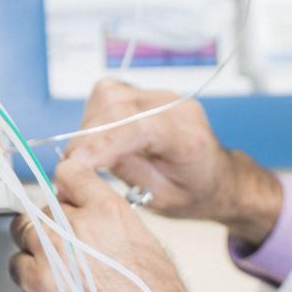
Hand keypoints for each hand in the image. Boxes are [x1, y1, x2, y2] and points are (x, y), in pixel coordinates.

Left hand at [8, 158, 226, 291]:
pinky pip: (18, 265)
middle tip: (69, 245)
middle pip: (44, 207)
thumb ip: (110, 224)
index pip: (70, 174)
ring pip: (25, 232)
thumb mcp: (147, 245)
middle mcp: (77, 227)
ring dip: (38, 245)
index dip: (67, 187)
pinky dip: (29, 272)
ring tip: (61, 266)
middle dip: (55, 223)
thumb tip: (91, 220)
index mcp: (109, 212)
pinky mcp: (37, 285)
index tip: (66, 196)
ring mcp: (52, 255)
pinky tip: (52, 284)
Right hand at [64, 79, 282, 247]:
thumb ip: (127, 173)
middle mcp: (177, 109)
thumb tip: (84, 157)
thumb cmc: (195, 193)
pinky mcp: (148, 93)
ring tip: (96, 155)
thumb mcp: (162, 199)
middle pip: (116, 106)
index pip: (139, 126)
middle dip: (87, 137)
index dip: (101, 142)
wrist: (217, 178)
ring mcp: (163, 96)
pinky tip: (104, 138)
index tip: (74, 162)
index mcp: (188, 139)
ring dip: (90, 126)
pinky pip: (111, 94)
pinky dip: (97, 116)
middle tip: (75, 168)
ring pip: (108, 95)